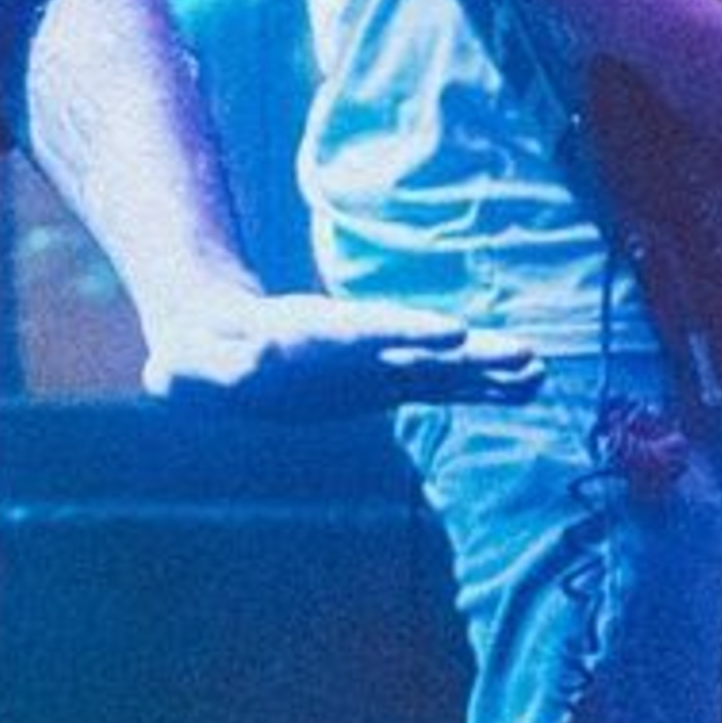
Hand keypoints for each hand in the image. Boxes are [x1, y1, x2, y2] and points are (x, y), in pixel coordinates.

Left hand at [142, 286, 542, 416]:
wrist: (211, 344)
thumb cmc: (193, 360)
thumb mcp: (183, 369)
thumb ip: (199, 369)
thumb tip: (245, 355)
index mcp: (307, 337)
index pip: (363, 332)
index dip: (405, 332)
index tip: (449, 334)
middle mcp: (348, 347)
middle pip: (413, 346)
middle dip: (466, 352)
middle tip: (523, 354)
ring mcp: (369, 364)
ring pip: (435, 366)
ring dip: (483, 370)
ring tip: (538, 370)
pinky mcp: (380, 384)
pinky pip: (437, 386)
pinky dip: (476, 389)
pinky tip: (520, 390)